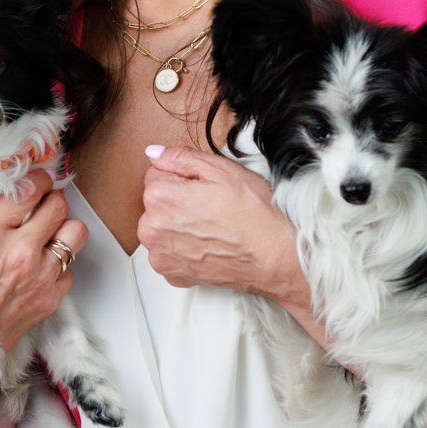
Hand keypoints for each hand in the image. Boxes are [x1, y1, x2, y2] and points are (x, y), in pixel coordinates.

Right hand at [0, 169, 88, 427]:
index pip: (30, 187)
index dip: (34, 181)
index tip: (31, 185)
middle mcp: (16, 249)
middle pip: (58, 203)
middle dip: (49, 203)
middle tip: (38, 210)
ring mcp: (38, 274)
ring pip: (74, 230)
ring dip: (63, 229)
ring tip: (48, 235)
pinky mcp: (50, 297)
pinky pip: (71, 266)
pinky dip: (60, 265)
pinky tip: (39, 269)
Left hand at [138, 145, 309, 307]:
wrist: (274, 257)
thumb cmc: (254, 215)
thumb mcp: (221, 169)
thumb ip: (180, 157)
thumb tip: (156, 153)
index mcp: (160, 197)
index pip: (156, 174)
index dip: (183, 176)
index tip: (203, 187)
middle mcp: (152, 229)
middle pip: (156, 202)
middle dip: (177, 200)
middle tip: (211, 206)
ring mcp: (161, 255)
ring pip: (162, 227)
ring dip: (178, 225)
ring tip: (211, 227)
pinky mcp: (172, 274)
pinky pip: (169, 252)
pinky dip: (183, 248)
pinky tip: (207, 244)